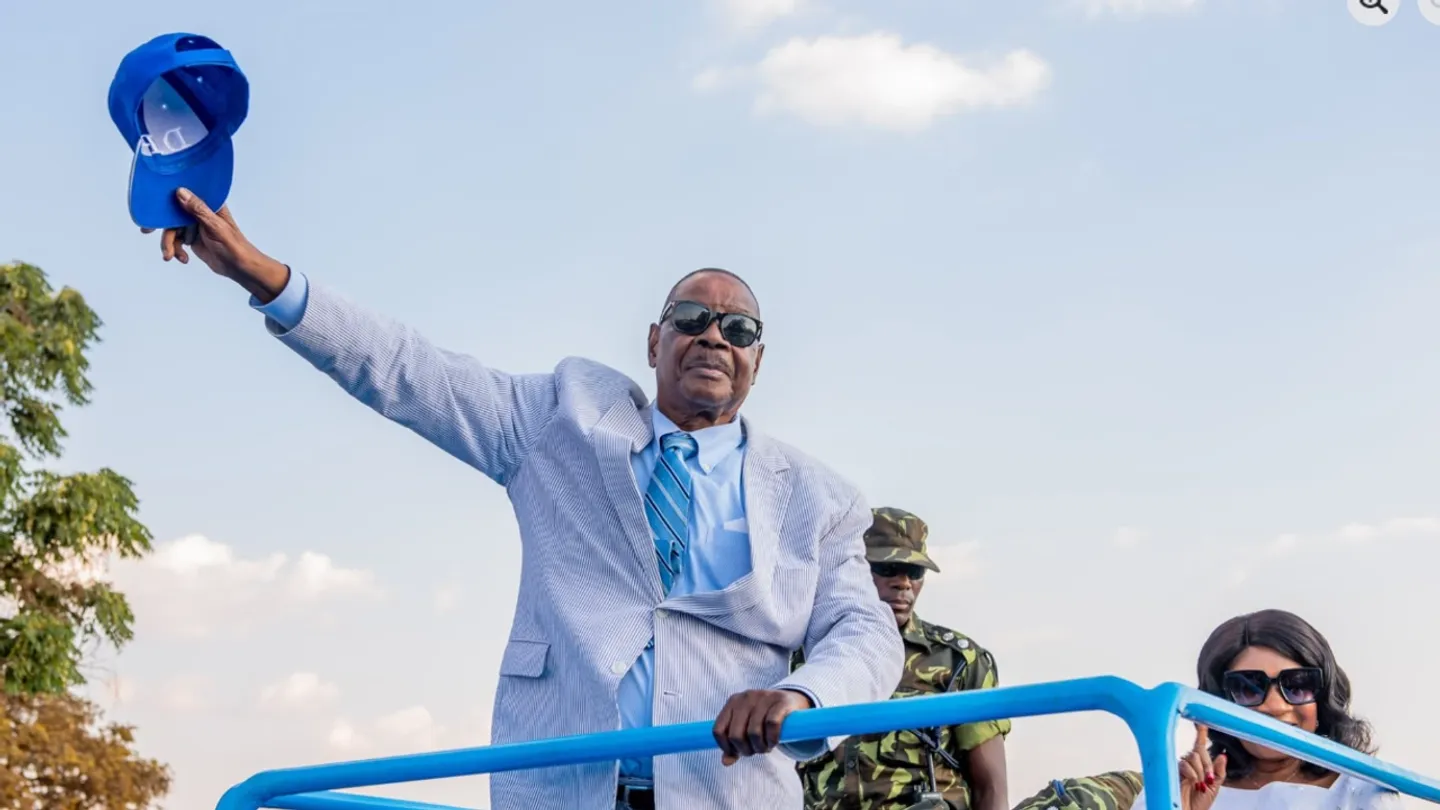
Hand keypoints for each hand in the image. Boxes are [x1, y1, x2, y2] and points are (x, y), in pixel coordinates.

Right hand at [142, 188, 289, 301]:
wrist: (239, 267)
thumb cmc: (234, 245)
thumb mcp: (215, 226)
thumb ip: (198, 210)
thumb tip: (181, 192)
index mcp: (209, 204)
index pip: (186, 194)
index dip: (168, 197)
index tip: (154, 203)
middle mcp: (200, 212)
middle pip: (173, 213)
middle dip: (162, 224)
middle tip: (147, 230)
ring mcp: (194, 225)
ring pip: (172, 229)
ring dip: (168, 243)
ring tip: (170, 256)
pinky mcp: (191, 238)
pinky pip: (175, 241)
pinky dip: (175, 250)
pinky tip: (183, 259)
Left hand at [712, 688, 811, 766]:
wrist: (789, 702)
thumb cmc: (763, 718)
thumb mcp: (746, 728)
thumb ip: (734, 744)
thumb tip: (725, 762)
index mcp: (732, 703)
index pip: (718, 730)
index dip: (726, 747)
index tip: (737, 753)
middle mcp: (745, 698)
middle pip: (736, 735)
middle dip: (745, 750)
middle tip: (755, 751)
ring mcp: (763, 697)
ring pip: (754, 732)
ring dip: (760, 747)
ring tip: (765, 747)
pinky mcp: (780, 701)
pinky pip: (772, 724)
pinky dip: (772, 739)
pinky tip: (773, 742)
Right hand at [1179, 725, 1227, 809]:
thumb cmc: (1198, 804)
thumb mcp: (1214, 788)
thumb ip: (1219, 772)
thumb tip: (1222, 756)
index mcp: (1199, 766)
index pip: (1200, 746)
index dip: (1200, 733)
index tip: (1201, 722)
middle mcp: (1189, 764)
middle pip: (1198, 751)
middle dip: (1206, 764)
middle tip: (1208, 778)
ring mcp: (1180, 767)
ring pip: (1192, 757)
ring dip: (1200, 771)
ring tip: (1200, 784)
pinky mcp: (1173, 770)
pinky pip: (1185, 764)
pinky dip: (1192, 774)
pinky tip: (1192, 782)